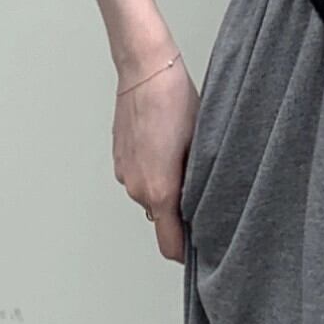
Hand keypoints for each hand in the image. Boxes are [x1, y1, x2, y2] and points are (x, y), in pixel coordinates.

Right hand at [112, 50, 198, 264]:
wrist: (146, 70)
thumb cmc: (177, 102)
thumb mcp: (200, 146)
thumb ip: (198, 186)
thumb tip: (203, 207)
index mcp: (159, 191)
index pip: (170, 245)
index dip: (185, 253)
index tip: (199, 251)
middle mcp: (137, 188)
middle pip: (162, 219)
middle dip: (180, 211)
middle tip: (201, 186)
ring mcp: (125, 173)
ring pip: (151, 196)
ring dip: (167, 188)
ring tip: (183, 158)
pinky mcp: (119, 159)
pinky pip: (140, 178)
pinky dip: (153, 172)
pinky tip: (166, 147)